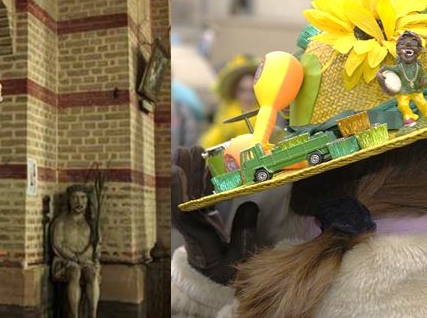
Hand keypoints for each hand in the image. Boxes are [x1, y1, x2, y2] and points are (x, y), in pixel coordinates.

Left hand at [171, 146, 263, 283]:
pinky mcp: (201, 215)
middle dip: (183, 170)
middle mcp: (191, 223)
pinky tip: (209, 164)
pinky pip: (200, 193)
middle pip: (183, 194)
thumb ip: (244, 232)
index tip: (176, 171)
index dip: (176, 191)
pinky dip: (204, 179)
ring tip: (193, 149)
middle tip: (185, 149)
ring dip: (192, 170)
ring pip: (190, 191)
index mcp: (195, 235)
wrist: (215, 278)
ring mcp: (195, 217)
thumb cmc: (226, 270)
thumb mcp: (239, 256)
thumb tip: (250, 204)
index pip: (181, 211)